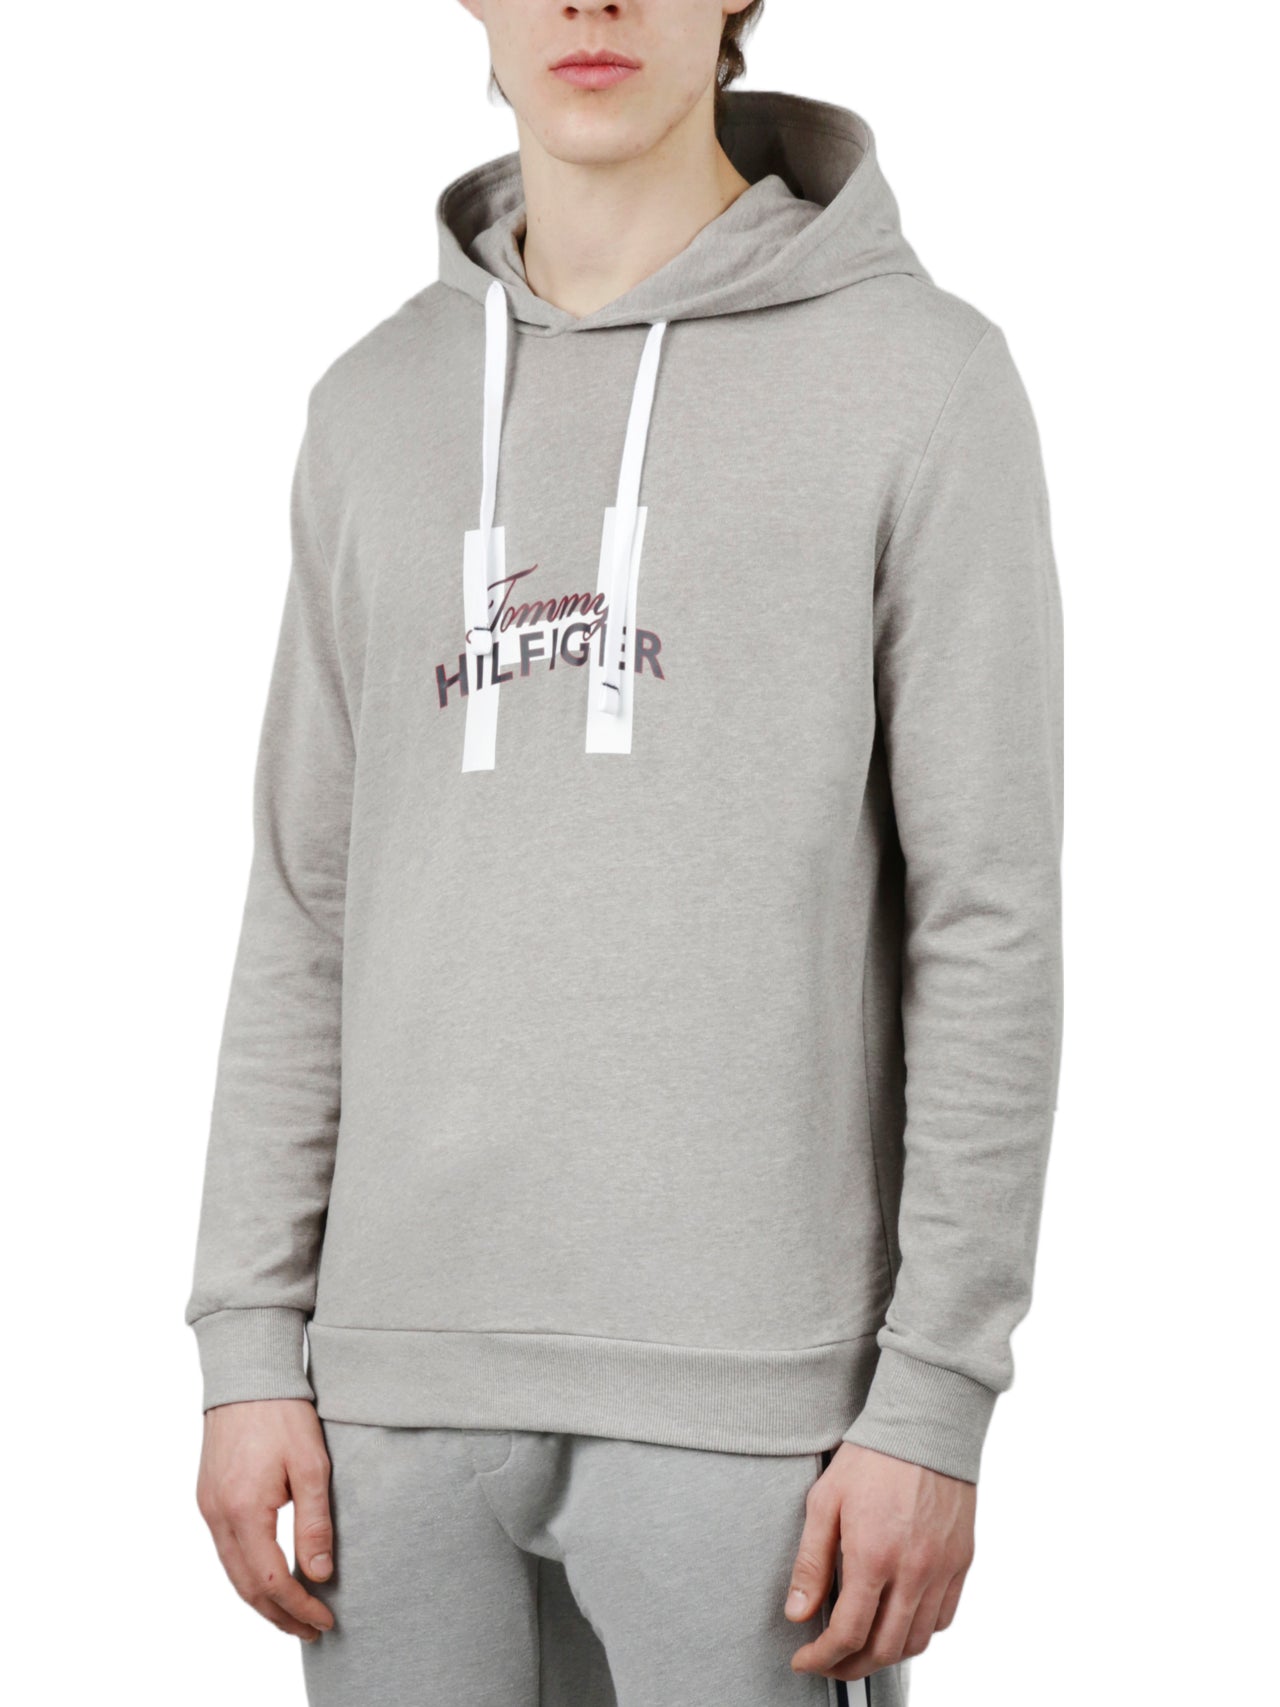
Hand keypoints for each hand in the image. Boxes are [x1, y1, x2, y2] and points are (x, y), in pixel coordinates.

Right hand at [196, 1397, 335, 1641]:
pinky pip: (225, 1551)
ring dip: (261, 1600)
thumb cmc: (283, 1414)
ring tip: (292, 1616)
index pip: (270, 1580)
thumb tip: (320, 1575)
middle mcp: (218, 1516)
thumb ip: (315, 1524)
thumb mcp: (311, 1466)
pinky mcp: (207, 1497)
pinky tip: (267, 1578)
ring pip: (232, 1572)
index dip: (299, 1606)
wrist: (247, 1374)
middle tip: (311, 1632)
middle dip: (279, 1616)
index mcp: (244, 1511)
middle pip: (246, 1587)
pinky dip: (247, 1574)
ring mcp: (208, 1508)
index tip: (325, 1620)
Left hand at [785, 1441, 974, 1682]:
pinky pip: (944, 1618)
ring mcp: (942, 1569)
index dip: (822, 1658)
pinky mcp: (962, 1561)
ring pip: (917, 1641)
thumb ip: (810, 1564)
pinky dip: (919, 1634)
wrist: (925, 1424)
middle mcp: (913, 1571)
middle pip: (884, 1649)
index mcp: (873, 1556)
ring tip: (860, 1650)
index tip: (804, 1660)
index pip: (848, 1633)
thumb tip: (797, 1615)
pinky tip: (899, 1625)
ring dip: (885, 1656)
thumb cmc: (871, 1458)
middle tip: (829, 1664)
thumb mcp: (825, 1502)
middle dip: (850, 1668)